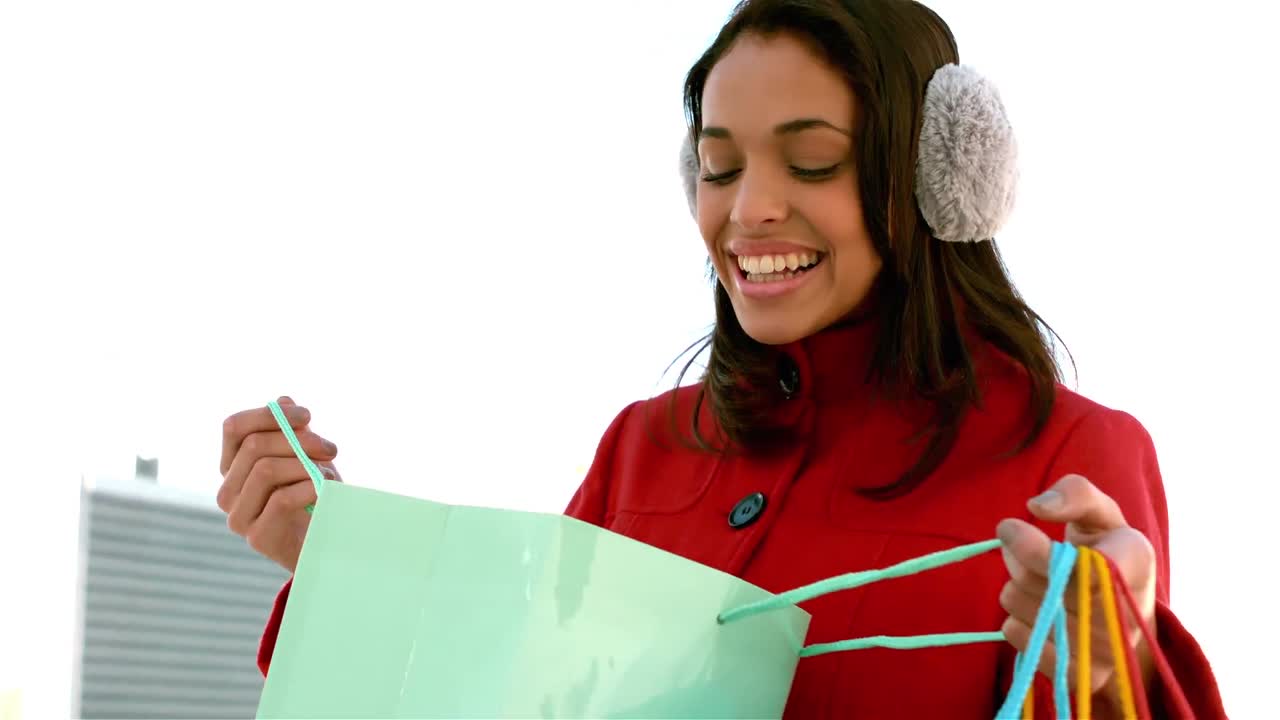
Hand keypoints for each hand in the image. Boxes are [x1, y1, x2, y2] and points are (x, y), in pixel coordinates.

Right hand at [217, 396, 339, 572]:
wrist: (326, 546)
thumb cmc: (313, 498)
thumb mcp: (306, 458)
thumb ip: (293, 432)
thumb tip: (283, 400)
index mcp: (233, 467)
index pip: (234, 427)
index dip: (270, 414)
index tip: (308, 416)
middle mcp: (227, 490)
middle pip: (254, 445)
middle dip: (299, 440)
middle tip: (331, 448)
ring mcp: (238, 516)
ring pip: (265, 469)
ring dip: (305, 464)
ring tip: (329, 473)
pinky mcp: (257, 537)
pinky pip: (281, 498)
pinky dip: (308, 487)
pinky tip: (324, 491)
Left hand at [996, 474, 1156, 695]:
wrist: (1124, 603)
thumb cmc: (1106, 547)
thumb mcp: (1097, 510)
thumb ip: (1073, 493)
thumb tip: (1037, 506)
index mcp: (1134, 560)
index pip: (1085, 566)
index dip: (1037, 551)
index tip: (1007, 527)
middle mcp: (1129, 610)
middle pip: (1047, 588)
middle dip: (1021, 564)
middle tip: (1023, 550)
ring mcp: (1111, 648)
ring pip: (1031, 614)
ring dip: (1017, 591)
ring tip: (1036, 582)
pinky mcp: (1089, 675)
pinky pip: (1030, 649)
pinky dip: (1018, 627)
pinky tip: (1030, 613)